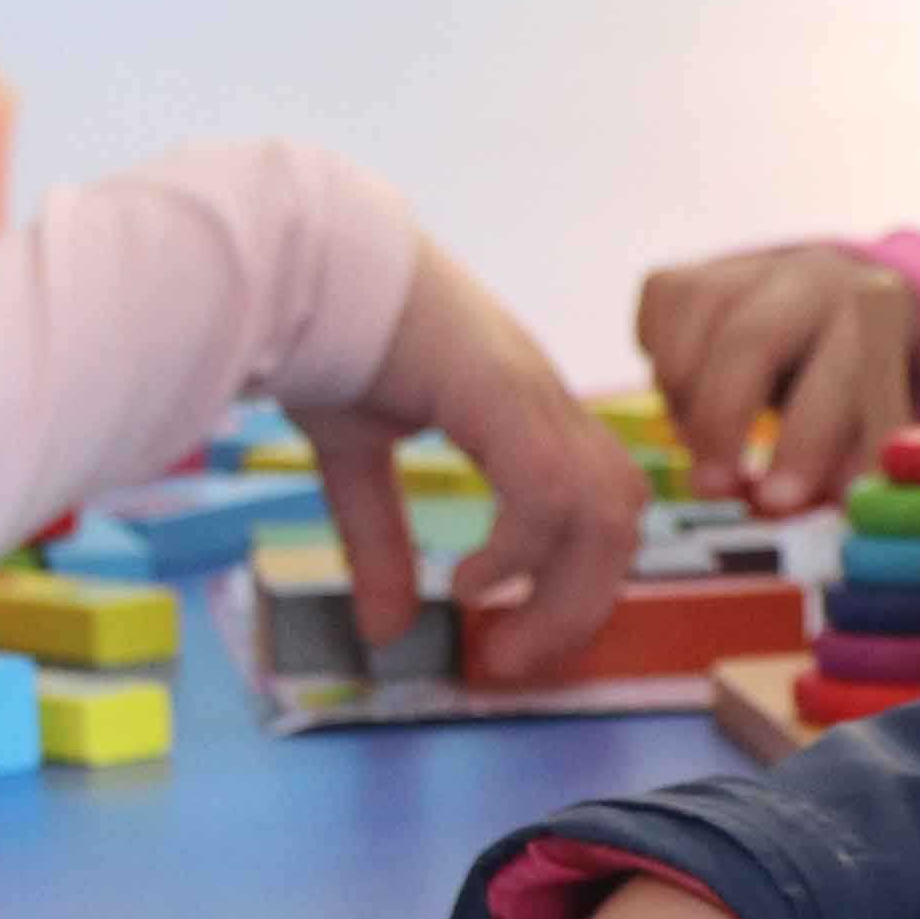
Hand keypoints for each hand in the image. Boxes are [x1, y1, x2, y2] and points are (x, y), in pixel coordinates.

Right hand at [289, 244, 646, 683]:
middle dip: (584, 601)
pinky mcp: (501, 394)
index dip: (576, 578)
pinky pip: (545, 493)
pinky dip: (522, 553)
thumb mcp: (355, 458)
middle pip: (620, 514)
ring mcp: (530, 393)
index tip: (517, 636)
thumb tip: (385, 632)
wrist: (299, 258)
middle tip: (519, 659)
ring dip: (567, 594)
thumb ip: (380, 541)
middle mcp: (543, 398)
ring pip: (605, 510)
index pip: (595, 501)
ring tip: (504, 640)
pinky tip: (473, 584)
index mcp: (521, 405)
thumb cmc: (322, 337)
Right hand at [634, 243, 912, 515]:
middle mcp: (811, 278)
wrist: (825, 318)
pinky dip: (661, 361)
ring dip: (686, 399)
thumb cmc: (852, 390)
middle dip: (723, 422)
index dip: (805, 443)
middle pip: (749, 340)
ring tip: (703, 445)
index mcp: (875, 319)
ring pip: (692, 326)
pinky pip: (660, 308)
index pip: (838, 376)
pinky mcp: (694, 271)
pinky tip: (690, 394)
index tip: (775, 502)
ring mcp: (747, 268)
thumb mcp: (869, 425)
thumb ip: (847, 466)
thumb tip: (805, 513)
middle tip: (713, 488)